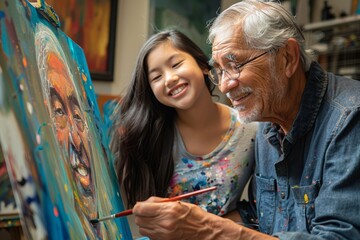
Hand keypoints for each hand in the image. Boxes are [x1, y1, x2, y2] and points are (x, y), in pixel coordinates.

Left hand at [132, 197, 276, 239]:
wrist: (206, 232)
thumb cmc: (195, 216)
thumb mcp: (178, 203)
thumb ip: (160, 202)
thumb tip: (146, 202)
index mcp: (168, 210)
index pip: (140, 208)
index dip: (138, 206)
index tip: (142, 205)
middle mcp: (164, 223)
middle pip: (138, 219)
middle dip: (141, 214)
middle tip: (149, 211)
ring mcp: (163, 235)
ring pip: (142, 229)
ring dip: (145, 223)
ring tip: (156, 219)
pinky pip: (149, 236)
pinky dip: (151, 231)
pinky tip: (160, 227)